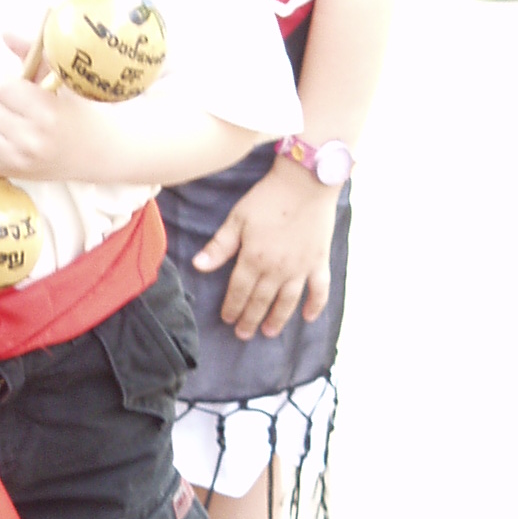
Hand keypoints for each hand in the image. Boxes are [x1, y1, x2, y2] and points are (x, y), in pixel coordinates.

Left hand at [0, 35, 104, 183]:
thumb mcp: (62, 80)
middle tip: (12, 104)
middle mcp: (31, 139)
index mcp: (46, 113)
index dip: (8, 84)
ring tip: (1, 117)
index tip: (20, 89)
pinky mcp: (8, 172)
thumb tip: (4, 34)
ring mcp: (18, 160)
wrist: (96, 153)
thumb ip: (32, 54)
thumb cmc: (78, 113)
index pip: (2, 88)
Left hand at [193, 159, 336, 339]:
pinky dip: (315, 305)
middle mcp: (277, 270)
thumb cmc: (268, 198)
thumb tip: (198, 266)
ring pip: (287, 302)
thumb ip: (220, 246)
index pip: (239, 291)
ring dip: (277, 319)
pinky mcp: (319, 262)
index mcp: (254, 259)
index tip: (227, 320)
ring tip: (269, 332)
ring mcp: (300, 268)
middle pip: (261, 301)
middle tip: (243, 334)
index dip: (232, 307)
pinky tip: (308, 318)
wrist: (305, 183)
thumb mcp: (237, 219)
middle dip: (250, 319)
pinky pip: (319, 290)